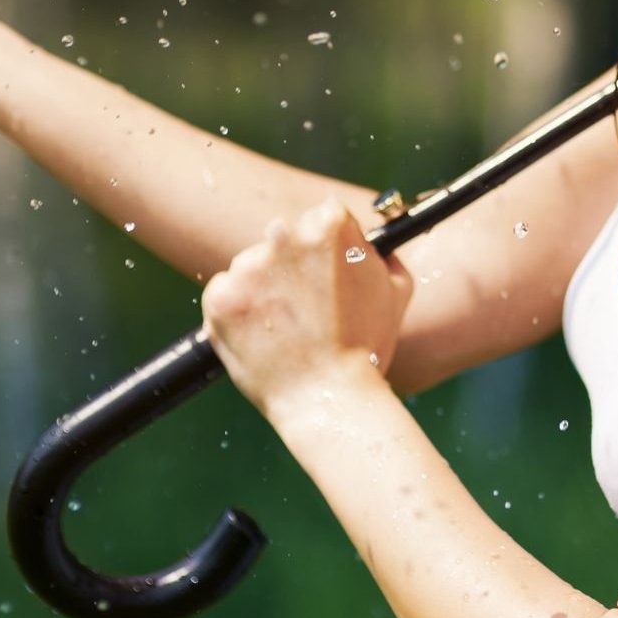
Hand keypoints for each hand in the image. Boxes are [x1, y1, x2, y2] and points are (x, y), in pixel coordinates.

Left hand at [203, 198, 412, 419]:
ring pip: (251, 267)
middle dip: (291, 266)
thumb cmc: (367, 348)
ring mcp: (249, 266)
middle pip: (283, 238)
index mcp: (329, 226)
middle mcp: (286, 235)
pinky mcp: (221, 297)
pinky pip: (224, 293)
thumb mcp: (396, 291)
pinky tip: (261, 335)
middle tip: (306, 308)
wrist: (328, 399)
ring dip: (262, 290)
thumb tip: (372, 240)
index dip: (326, 251)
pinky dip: (236, 312)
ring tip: (285, 329)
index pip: (320, 218)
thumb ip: (383, 255)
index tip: (326, 276)